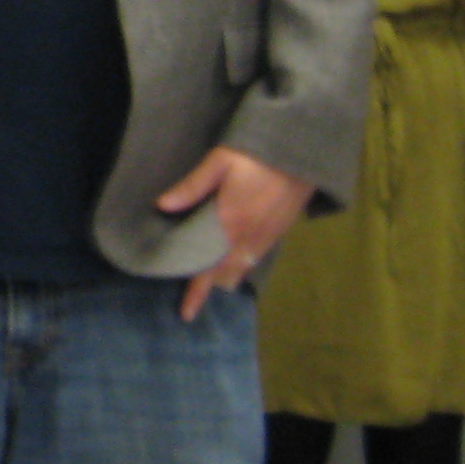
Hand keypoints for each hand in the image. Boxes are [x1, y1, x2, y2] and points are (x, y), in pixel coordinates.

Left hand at [160, 146, 315, 320]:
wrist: (302, 149)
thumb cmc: (256, 154)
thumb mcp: (219, 162)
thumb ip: (192, 186)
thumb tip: (162, 206)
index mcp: (231, 223)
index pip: (209, 267)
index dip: (197, 292)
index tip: (187, 314)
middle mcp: (250, 237)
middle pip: (226, 273)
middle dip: (210, 287)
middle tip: (193, 298)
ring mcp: (268, 235)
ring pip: (243, 267)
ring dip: (226, 277)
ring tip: (210, 282)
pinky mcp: (280, 230)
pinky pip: (257, 257)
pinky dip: (243, 266)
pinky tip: (234, 262)